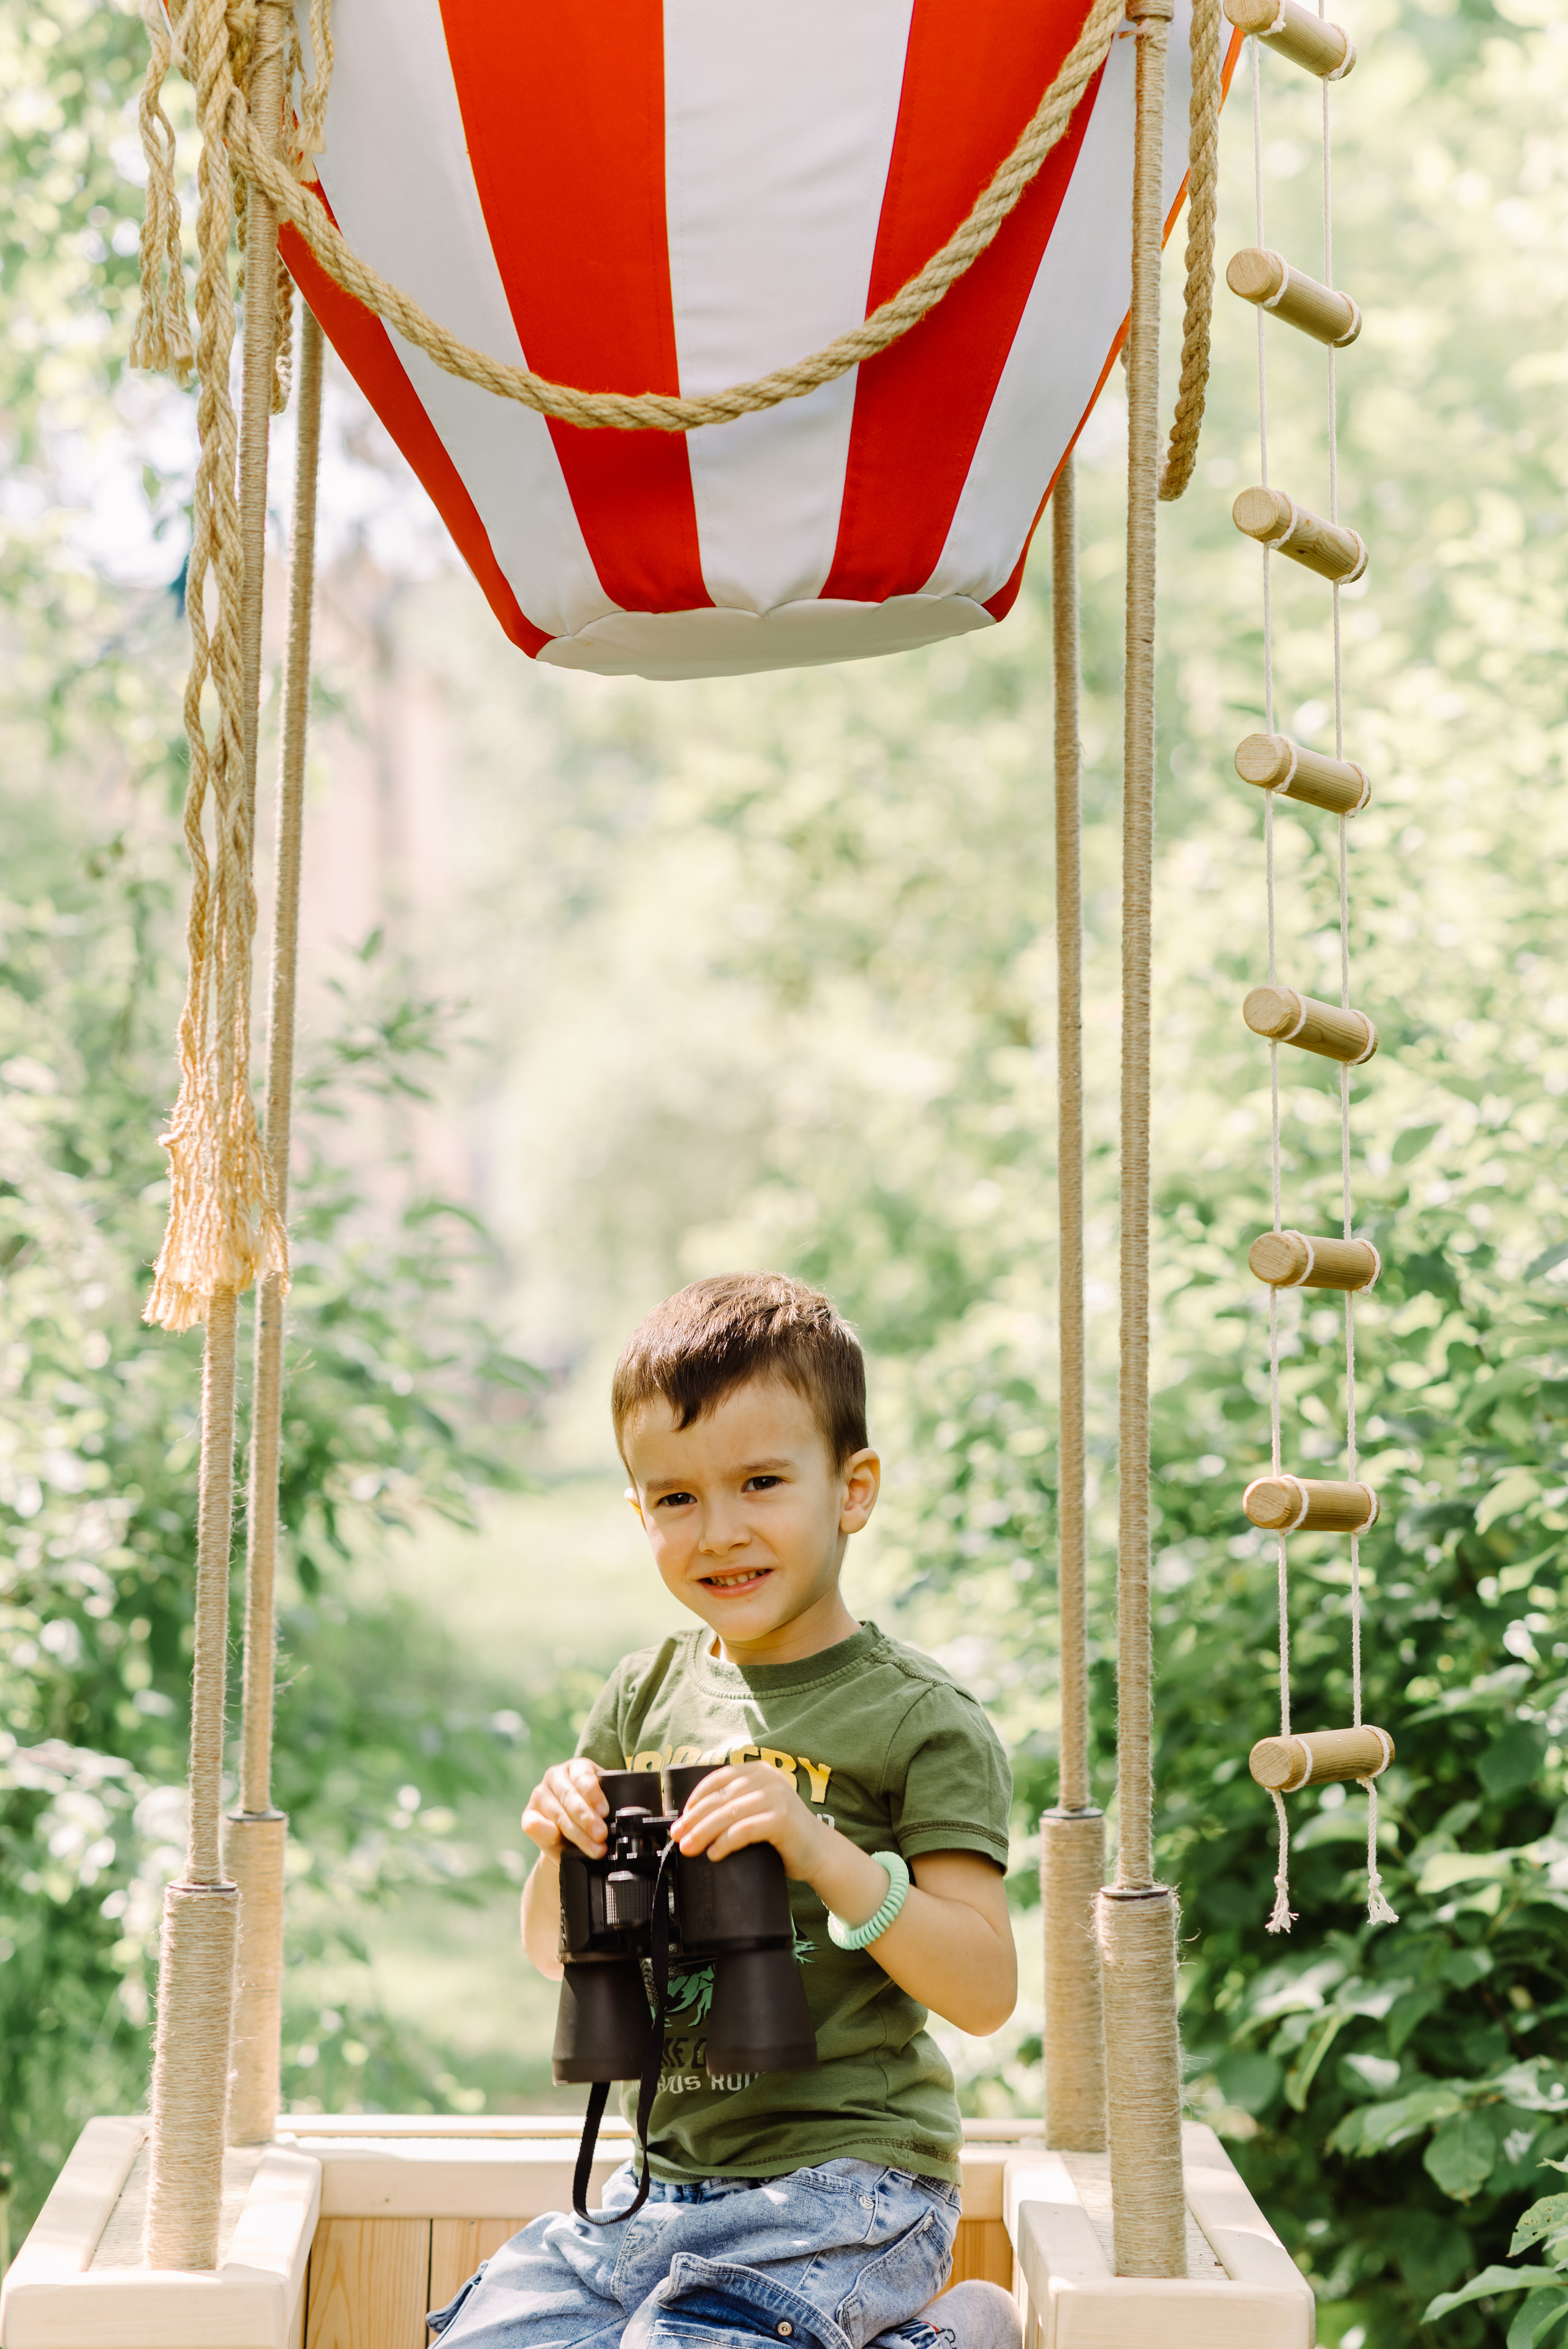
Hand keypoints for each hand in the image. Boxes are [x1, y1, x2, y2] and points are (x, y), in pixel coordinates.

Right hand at [522, 1758, 607, 1857]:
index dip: (594, 1795)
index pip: (584, 1776)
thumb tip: (624, 1817)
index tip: (605, 1812)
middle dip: (587, 1819)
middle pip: (570, 1796)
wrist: (568, 1840)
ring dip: (577, 1833)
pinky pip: (535, 1824)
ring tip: (594, 1848)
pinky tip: (558, 1838)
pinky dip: (547, 1832)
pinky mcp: (528, 1814)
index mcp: (577, 1768)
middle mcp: (555, 1776)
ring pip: (558, 1814)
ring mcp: (539, 1794)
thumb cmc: (590, 1818)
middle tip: (601, 1835)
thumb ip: (610, 1808)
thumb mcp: (602, 1807)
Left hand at [672, 1762, 820, 1878]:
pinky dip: (725, 1842)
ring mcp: (776, 1797)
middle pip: (720, 1798)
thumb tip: (691, 1821)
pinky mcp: (782, 1819)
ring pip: (728, 1813)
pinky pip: (745, 1830)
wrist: (819, 1852)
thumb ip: (735, 1805)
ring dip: (703, 1832)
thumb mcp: (757, 1809)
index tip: (680, 1818)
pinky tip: (714, 1854)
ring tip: (689, 1848)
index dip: (695, 1798)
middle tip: (677, 1836)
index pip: (718, 1779)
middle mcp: (768, 1778)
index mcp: (759, 1771)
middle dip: (693, 1818)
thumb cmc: (782, 1834)